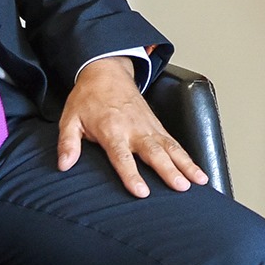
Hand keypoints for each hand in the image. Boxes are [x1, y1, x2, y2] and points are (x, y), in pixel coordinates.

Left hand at [58, 58, 209, 196]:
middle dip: (169, 170)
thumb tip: (64, 165)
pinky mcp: (157, 126)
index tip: (142, 192)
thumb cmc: (88, 98)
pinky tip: (198, 172)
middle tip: (181, 186)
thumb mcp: (70, 119)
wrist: (107, 72)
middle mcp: (134, 130)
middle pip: (154, 153)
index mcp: (112, 130)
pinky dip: (189, 158)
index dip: (132, 174)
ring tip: (200, 181)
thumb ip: (68, 143)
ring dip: (186, 165)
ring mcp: (149, 127)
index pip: (122, 156)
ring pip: (171, 148)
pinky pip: (175, 143)